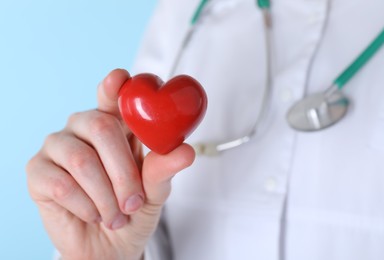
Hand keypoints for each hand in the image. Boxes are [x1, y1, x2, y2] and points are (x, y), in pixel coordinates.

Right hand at [26, 69, 194, 259]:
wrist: (109, 246)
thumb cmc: (132, 211)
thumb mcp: (155, 191)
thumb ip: (164, 168)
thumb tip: (186, 150)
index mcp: (115, 125)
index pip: (113, 96)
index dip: (115, 86)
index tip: (121, 79)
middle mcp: (83, 128)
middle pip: (101, 127)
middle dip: (123, 171)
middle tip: (134, 202)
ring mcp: (58, 147)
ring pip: (82, 160)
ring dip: (106, 195)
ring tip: (116, 215)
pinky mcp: (37, 171)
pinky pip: (61, 184)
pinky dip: (86, 207)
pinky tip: (93, 214)